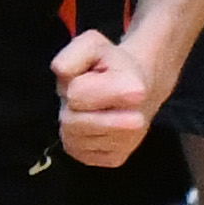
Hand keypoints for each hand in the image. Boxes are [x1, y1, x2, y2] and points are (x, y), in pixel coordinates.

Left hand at [51, 25, 159, 166]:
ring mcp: (126, 146)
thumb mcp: (91, 44)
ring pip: (72, 141)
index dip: (75, 83)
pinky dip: (79, 139)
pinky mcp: (116, 160)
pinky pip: (78, 153)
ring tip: (91, 109)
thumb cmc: (112, 64)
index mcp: (133, 91)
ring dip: (74, 123)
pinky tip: (94, 126)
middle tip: (88, 95)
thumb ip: (71, 55)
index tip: (93, 78)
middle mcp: (134, 124)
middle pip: (70, 123)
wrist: (142, 85)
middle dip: (71, 107)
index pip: (75, 95)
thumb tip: (61, 73)